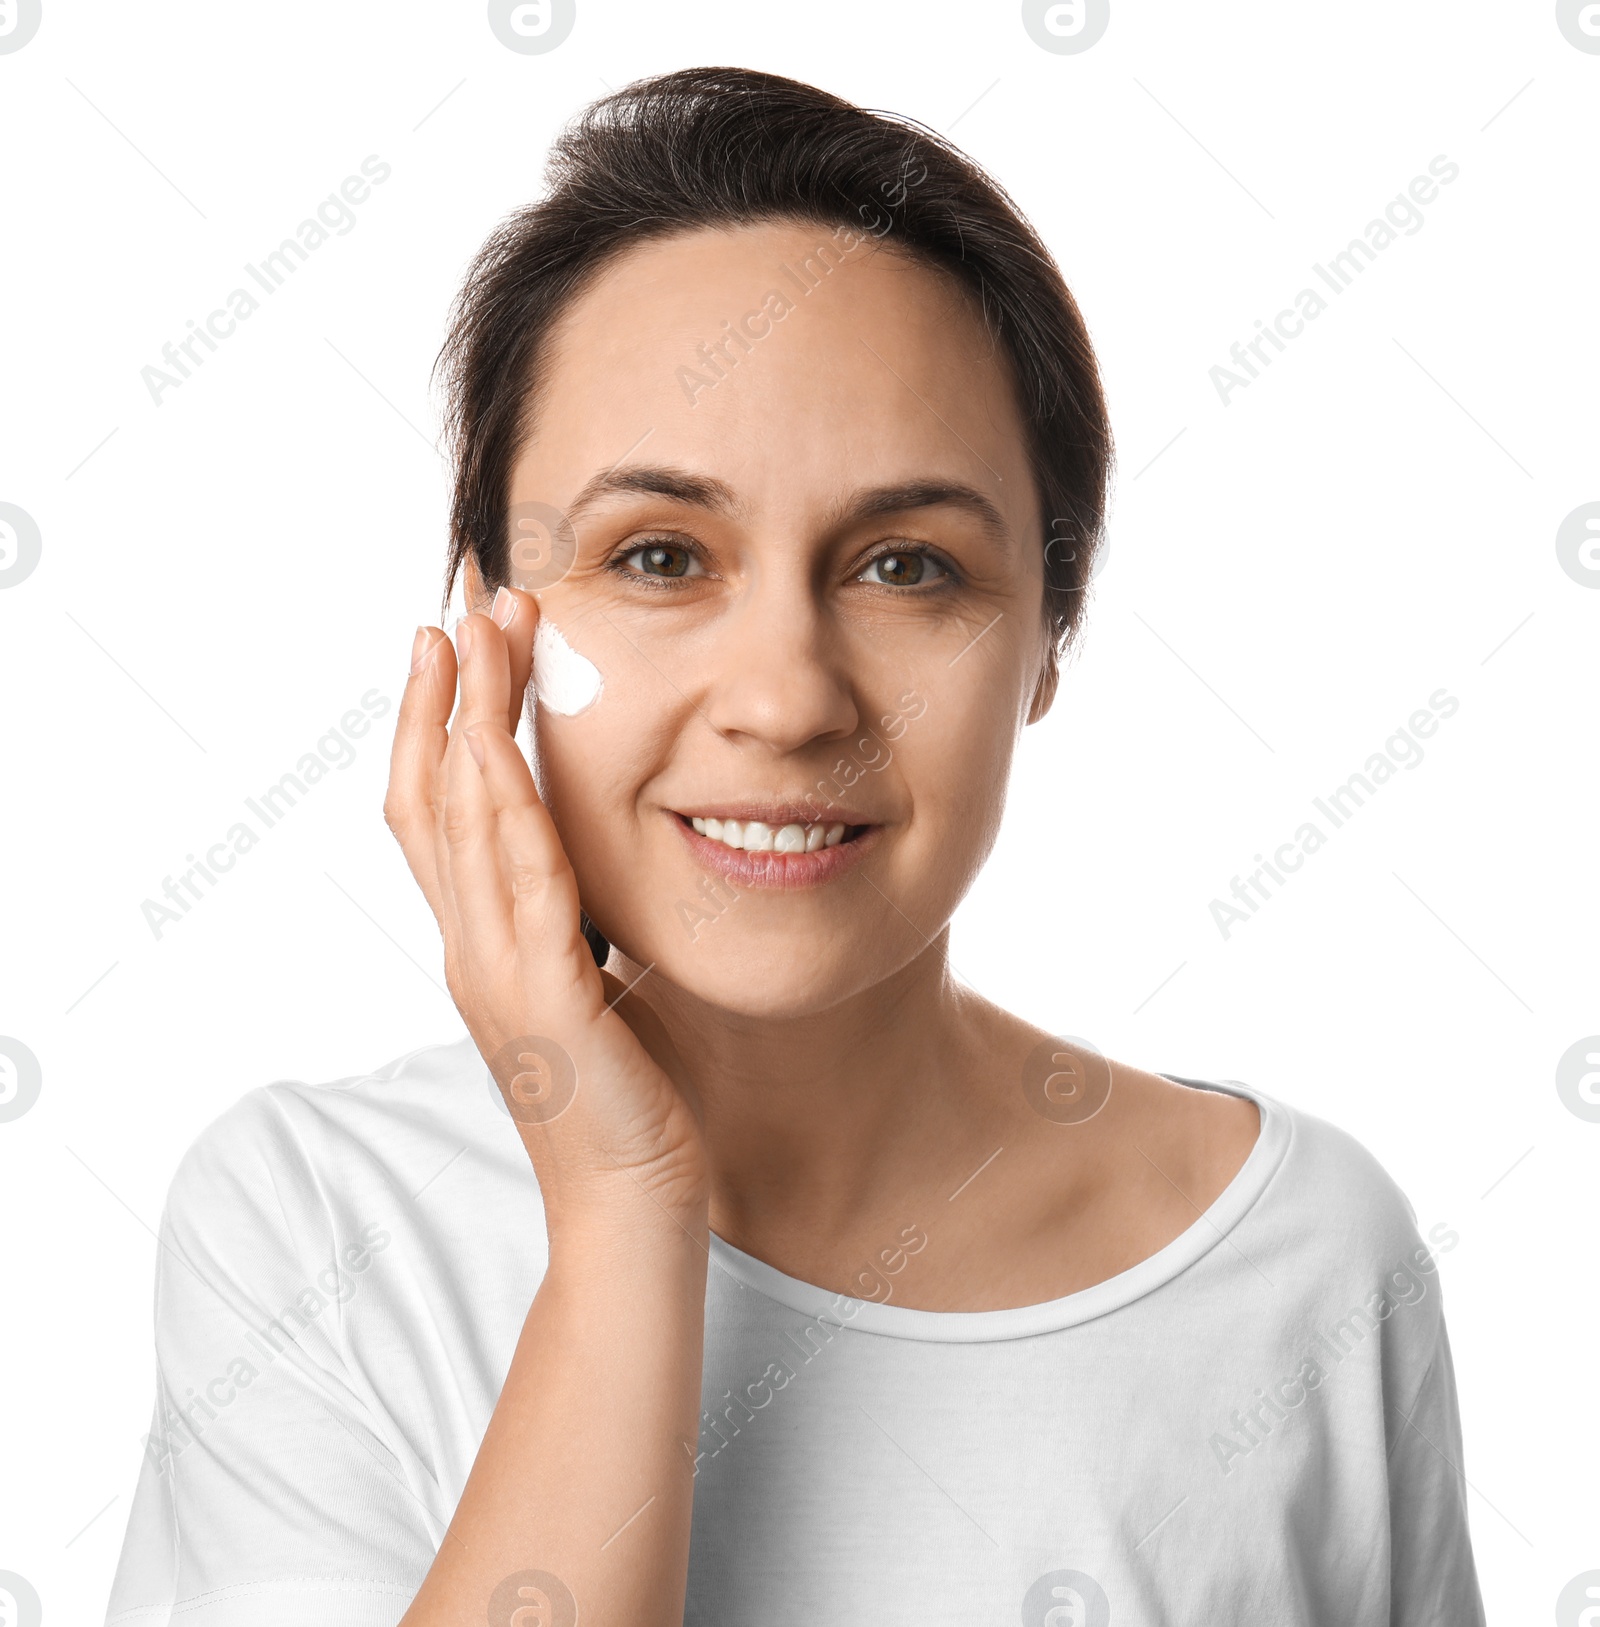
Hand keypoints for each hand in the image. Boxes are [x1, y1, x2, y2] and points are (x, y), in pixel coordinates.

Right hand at [383, 586, 708, 1232]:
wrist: (632, 1209)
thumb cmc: (628, 1101)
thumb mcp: (595, 987)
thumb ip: (576, 924)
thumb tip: (590, 862)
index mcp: (486, 941)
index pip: (441, 809)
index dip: (438, 718)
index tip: (460, 634)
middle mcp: (472, 948)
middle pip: (430, 793)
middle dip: (444, 688)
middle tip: (461, 592)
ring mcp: (498, 975)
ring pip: (461, 824)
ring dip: (467, 719)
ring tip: (480, 629)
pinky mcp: (545, 1005)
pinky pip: (520, 890)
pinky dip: (504, 813)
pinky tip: (504, 749)